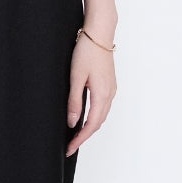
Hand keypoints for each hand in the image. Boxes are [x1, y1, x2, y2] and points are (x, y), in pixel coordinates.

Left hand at [66, 30, 115, 155]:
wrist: (99, 34)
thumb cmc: (86, 52)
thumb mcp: (76, 77)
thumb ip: (74, 101)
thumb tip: (72, 123)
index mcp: (102, 95)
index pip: (91, 125)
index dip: (80, 139)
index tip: (70, 148)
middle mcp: (110, 94)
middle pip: (98, 123)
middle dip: (84, 136)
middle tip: (70, 146)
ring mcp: (111, 89)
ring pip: (101, 115)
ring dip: (90, 127)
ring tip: (76, 135)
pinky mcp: (109, 84)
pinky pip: (103, 107)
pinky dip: (94, 116)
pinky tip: (85, 117)